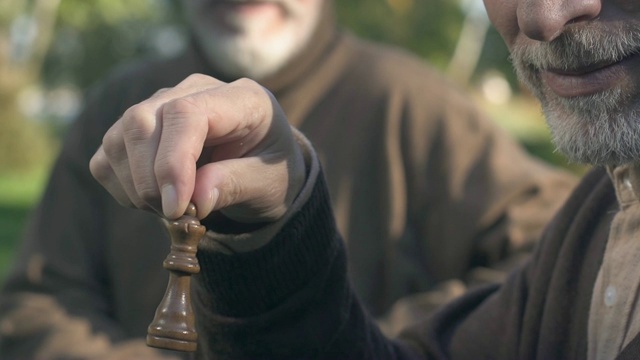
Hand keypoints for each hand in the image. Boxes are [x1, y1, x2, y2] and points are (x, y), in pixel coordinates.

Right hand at [89, 74, 304, 222]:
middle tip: (175, 215)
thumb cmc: (271, 173)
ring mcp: (162, 105)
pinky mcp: (138, 129)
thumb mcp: (269, 184)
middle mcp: (195, 91)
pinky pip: (107, 156)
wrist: (261, 172)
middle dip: (149, 179)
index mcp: (240, 98)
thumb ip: (237, 185)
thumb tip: (196, 200)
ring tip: (170, 209)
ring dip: (135, 186)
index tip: (176, 208)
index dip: (173, 162)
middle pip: (141, 120)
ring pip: (119, 137)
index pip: (186, 113)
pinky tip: (155, 200)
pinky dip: (123, 187)